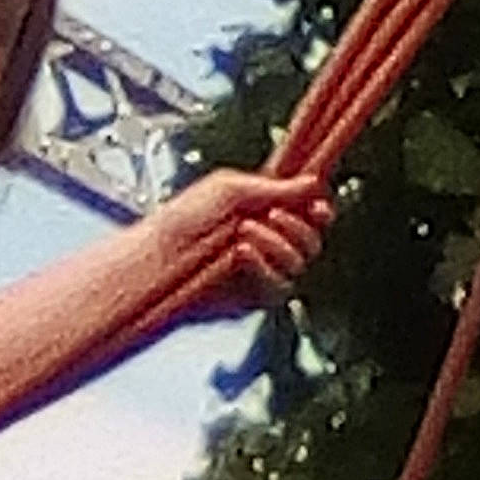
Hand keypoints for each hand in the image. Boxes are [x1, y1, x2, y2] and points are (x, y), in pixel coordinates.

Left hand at [146, 169, 333, 321]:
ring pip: (299, 264)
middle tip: (271, 215)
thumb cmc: (183, 219)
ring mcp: (264, 271)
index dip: (319, 211)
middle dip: (296, 226)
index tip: (318, 206)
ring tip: (244, 232)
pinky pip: (279, 287)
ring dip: (277, 244)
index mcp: (264, 212)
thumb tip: (312, 183)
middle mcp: (269, 242)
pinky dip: (264, 267)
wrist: (160, 253)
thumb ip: (273, 188)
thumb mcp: (229, 190)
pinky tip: (244, 253)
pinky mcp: (255, 297)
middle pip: (311, 240)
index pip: (308, 214)